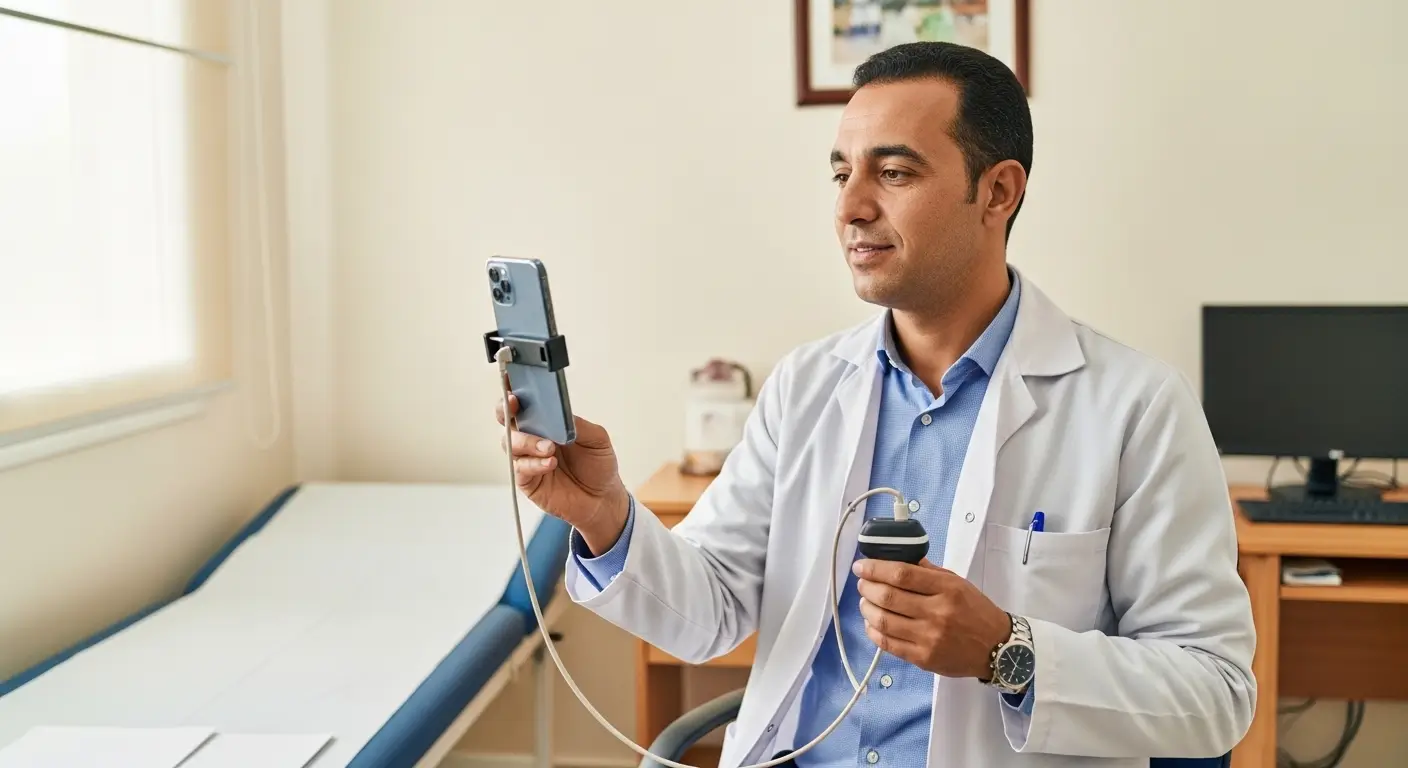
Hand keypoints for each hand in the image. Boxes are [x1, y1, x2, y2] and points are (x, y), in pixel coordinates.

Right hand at [495, 392, 629, 553]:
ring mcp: (527, 458)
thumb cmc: (597, 466)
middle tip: (515, 404)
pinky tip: (550, 463)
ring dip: (527, 441)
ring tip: (549, 448)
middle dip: (505, 408)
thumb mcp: (597, 439)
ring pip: (510, 442)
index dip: (513, 387)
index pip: (524, 400)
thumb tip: (560, 414)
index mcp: (546, 421)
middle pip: (505, 417)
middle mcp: (532, 437)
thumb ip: (577, 424)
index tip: (510, 376)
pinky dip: (534, 463)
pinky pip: (520, 468)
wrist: (602, 499)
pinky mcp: (527, 480)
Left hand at [852, 558, 1011, 679]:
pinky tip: (871, 623)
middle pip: (888, 596)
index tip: (861, 566)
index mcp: (946, 589)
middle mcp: (937, 613)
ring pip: (884, 620)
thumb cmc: (976, 611)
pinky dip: (873, 631)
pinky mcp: (923, 658)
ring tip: (865, 601)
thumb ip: (928, 571)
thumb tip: (898, 557)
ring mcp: (929, 638)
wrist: (997, 648)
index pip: (902, 573)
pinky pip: (888, 644)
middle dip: (867, 587)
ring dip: (866, 608)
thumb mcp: (957, 583)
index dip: (875, 568)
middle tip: (862, 583)